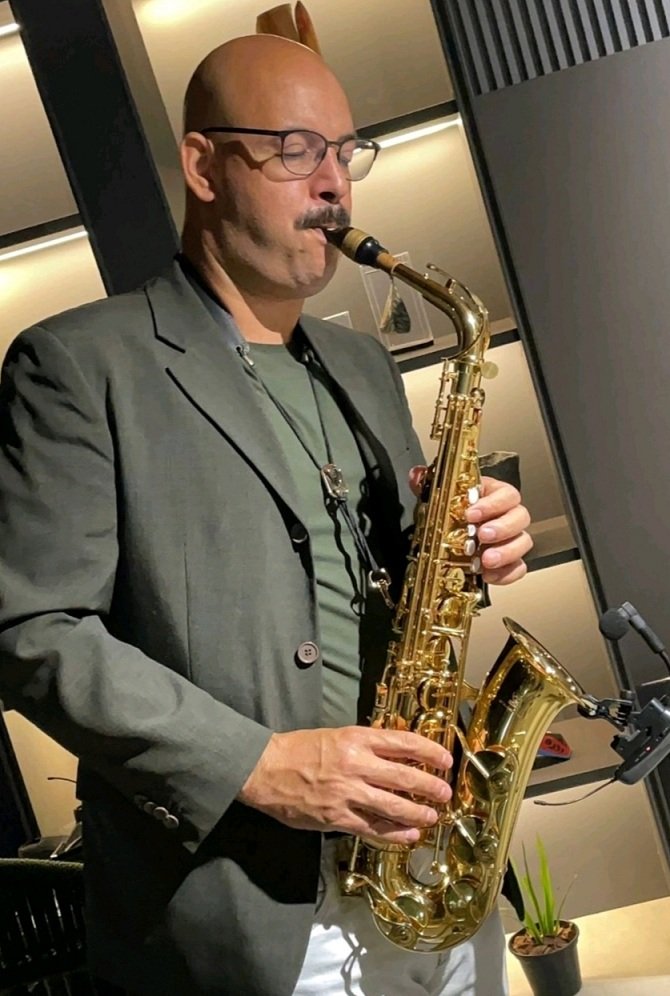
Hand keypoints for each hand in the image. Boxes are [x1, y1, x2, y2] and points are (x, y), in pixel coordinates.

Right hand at [238, 726, 451, 843]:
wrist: (265, 769)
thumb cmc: (299, 749)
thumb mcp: (336, 735)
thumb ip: (365, 745)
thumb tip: (397, 753)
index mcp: (356, 738)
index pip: (403, 742)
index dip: (429, 751)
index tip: (446, 760)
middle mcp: (355, 764)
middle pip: (404, 776)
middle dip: (430, 786)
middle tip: (445, 793)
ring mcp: (347, 793)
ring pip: (393, 806)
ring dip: (418, 813)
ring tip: (432, 817)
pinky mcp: (337, 818)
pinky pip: (373, 828)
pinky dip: (395, 834)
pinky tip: (409, 836)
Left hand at [409, 468, 531, 584]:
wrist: (452, 540)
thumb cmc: (453, 513)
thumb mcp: (439, 497)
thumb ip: (428, 484)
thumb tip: (416, 475)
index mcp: (494, 495)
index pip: (506, 494)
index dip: (492, 503)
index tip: (471, 513)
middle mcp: (507, 516)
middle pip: (521, 516)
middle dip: (502, 527)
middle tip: (482, 535)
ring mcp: (511, 540)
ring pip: (523, 542)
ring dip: (506, 552)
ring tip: (485, 560)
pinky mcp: (511, 562)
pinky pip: (519, 567)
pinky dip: (507, 573)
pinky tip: (489, 575)